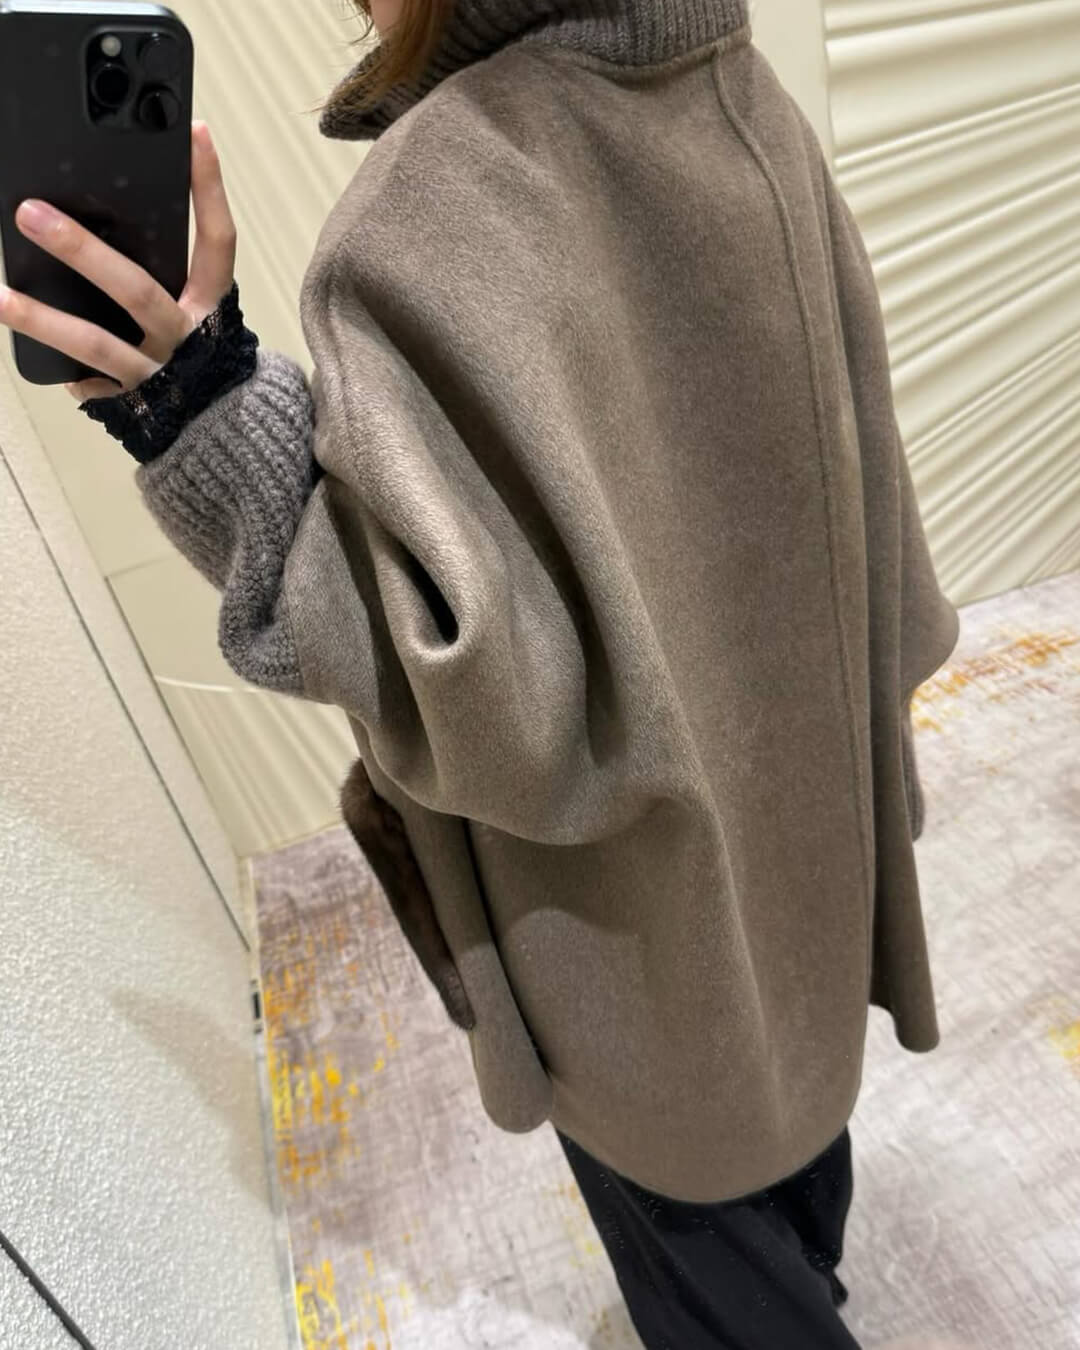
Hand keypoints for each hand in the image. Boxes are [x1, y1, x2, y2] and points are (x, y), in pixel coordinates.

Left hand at [0, 120, 235, 401]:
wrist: (219, 430)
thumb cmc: (200, 354)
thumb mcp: (195, 305)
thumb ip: (168, 270)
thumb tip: (98, 217)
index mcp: (212, 305)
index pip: (218, 241)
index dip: (210, 189)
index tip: (195, 134)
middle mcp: (187, 337)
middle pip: (136, 290)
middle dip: (81, 250)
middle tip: (30, 213)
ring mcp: (157, 372)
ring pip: (95, 344)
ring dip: (42, 319)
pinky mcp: (131, 402)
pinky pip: (85, 382)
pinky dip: (58, 366)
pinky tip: (27, 347)